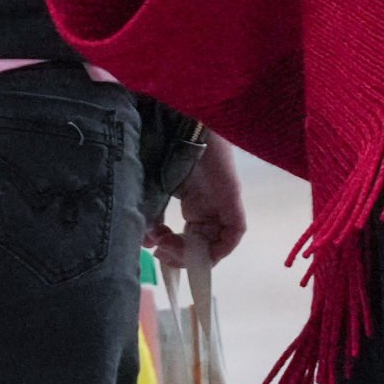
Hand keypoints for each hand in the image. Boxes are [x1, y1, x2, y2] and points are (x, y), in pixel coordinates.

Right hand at [148, 132, 245, 267]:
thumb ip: (151, 219)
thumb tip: (147, 244)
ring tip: (169, 247)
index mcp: (194, 203)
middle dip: (182, 256)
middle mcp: (210, 204)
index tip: (156, 253)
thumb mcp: (151, 193)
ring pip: (218, 241)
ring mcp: (222, 201)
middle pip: (205, 242)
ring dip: (195, 254)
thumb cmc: (162, 153)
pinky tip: (198, 249)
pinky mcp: (231, 197)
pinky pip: (235, 231)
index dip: (177, 253)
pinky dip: (221, 246)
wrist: (176, 128)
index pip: (193, 238)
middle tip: (161, 253)